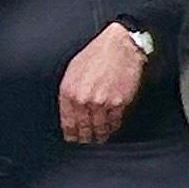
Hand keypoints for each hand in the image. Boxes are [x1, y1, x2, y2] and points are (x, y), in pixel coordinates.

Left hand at [56, 22, 146, 145]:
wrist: (119, 45)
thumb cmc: (97, 54)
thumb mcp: (73, 71)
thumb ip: (70, 92)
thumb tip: (71, 111)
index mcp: (69, 91)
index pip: (68, 122)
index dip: (71, 134)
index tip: (73, 139)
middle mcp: (83, 99)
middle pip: (83, 128)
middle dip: (85, 138)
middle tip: (87, 142)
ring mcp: (101, 102)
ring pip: (99, 128)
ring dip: (100, 135)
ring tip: (100, 139)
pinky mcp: (118, 103)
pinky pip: (114, 122)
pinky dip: (113, 127)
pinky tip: (111, 128)